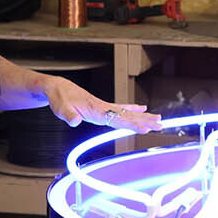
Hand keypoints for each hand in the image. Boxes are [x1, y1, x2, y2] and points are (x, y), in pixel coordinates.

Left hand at [44, 76, 162, 131]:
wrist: (57, 87)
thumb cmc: (59, 98)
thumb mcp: (60, 108)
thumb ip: (68, 115)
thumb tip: (74, 122)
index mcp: (96, 109)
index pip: (118, 118)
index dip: (132, 124)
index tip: (145, 129)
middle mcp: (104, 107)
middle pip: (128, 115)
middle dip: (145, 121)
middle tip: (161, 125)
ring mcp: (104, 106)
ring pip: (128, 112)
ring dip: (144, 116)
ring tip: (159, 119)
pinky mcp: (102, 106)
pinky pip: (122, 108)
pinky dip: (133, 108)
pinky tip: (143, 108)